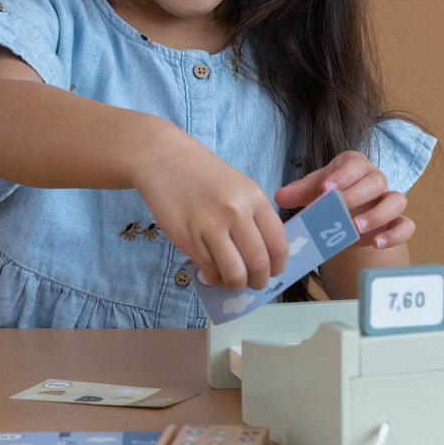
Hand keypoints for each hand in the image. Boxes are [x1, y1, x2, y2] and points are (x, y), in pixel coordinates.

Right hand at [132, 130, 289, 292]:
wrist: (164, 160)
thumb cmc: (204, 175)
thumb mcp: (240, 187)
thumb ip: (255, 218)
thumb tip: (266, 257)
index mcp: (254, 198)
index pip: (278, 245)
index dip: (278, 266)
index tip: (272, 271)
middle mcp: (235, 212)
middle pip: (258, 264)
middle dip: (259, 281)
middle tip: (253, 282)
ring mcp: (210, 226)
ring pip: (234, 274)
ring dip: (236, 284)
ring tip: (232, 280)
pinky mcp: (187, 238)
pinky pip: (209, 270)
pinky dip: (214, 277)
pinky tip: (213, 270)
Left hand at [274, 150, 413, 250]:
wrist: (346, 216)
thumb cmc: (329, 196)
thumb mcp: (313, 191)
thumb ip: (298, 192)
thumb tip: (280, 197)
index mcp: (355, 166)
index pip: (355, 163)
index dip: (343, 175)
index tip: (326, 188)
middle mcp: (376, 180)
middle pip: (376, 181)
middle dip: (357, 194)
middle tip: (338, 209)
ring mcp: (389, 201)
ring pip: (396, 201)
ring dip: (378, 214)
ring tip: (355, 227)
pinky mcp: (397, 222)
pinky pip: (406, 226)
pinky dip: (395, 234)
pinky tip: (376, 243)